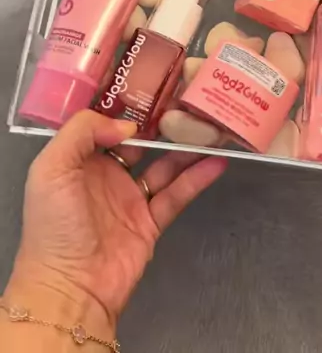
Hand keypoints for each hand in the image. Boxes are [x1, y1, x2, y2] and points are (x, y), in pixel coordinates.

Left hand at [7, 111, 226, 329]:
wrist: (70, 287)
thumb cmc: (54, 225)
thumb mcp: (52, 168)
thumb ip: (83, 132)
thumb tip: (127, 126)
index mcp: (80, 159)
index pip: (107, 125)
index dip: (129, 107)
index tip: (156, 87)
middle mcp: (106, 175)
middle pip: (142, 142)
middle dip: (164, 124)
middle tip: (191, 102)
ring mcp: (130, 199)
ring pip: (165, 166)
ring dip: (187, 149)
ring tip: (212, 128)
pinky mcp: (151, 222)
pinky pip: (177, 194)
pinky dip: (198, 178)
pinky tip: (217, 162)